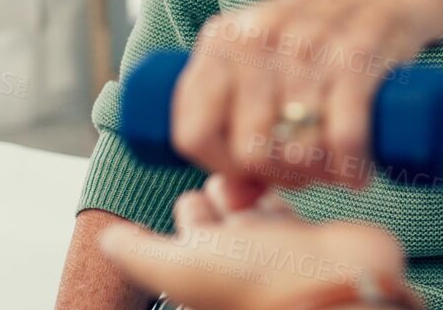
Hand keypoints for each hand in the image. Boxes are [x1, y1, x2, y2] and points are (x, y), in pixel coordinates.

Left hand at [97, 174, 407, 309]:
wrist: (336, 285)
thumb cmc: (258, 281)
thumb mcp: (180, 267)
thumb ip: (138, 252)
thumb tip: (107, 238)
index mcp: (204, 263)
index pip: (190, 216)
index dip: (190, 198)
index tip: (199, 184)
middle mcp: (239, 251)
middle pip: (223, 202)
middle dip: (222, 177)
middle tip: (230, 160)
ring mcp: (276, 238)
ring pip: (256, 193)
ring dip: (253, 172)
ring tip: (258, 158)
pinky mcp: (310, 228)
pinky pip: (291, 194)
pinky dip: (287, 178)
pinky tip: (286, 165)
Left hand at [173, 0, 442, 188]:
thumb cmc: (315, 35)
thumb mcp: (262, 58)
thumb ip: (238, 122)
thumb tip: (232, 200)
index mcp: (221, 42)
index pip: (191, 130)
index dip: (217, 168)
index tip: (247, 171)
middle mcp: (258, 40)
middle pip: (248, 150)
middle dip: (278, 177)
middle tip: (303, 174)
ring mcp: (308, 46)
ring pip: (298, 150)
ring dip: (321, 177)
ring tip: (334, 172)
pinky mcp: (359, 55)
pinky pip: (344, 136)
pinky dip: (351, 168)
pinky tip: (357, 174)